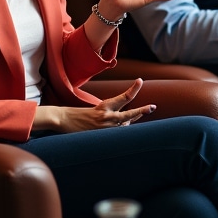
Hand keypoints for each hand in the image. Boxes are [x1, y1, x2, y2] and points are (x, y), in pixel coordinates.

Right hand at [34, 78, 155, 132]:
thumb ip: (113, 112)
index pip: (124, 96)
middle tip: (153, 106)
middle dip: (142, 110)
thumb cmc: (80, 114)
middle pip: (130, 113)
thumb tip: (128, 120)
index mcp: (105, 106)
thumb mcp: (97, 109)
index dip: (134, 89)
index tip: (140, 80)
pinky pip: (118, 134)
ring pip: (126, 125)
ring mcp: (106, 128)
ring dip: (129, 122)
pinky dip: (121, 131)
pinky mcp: (103, 137)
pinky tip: (117, 131)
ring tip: (127, 118)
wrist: (64, 120)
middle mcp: (108, 116)